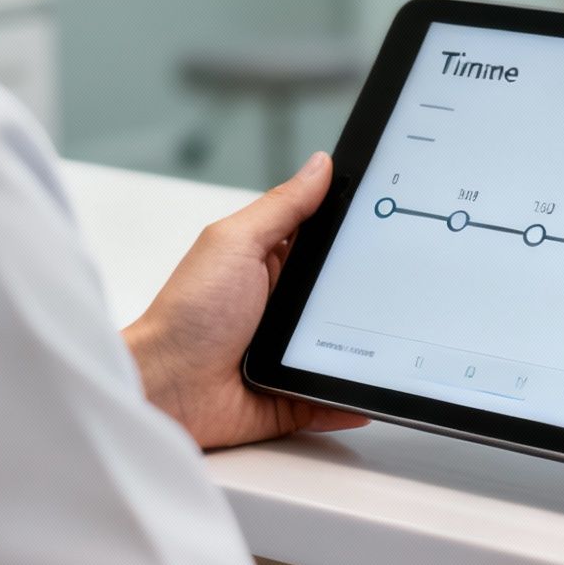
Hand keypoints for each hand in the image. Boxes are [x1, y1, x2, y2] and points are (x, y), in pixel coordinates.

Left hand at [125, 152, 368, 449]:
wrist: (165, 388)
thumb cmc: (187, 313)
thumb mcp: (236, 243)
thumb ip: (282, 206)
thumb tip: (320, 165)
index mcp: (272, 264)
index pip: (327, 241)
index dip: (357, 232)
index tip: (392, 221)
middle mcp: (284, 307)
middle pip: (345, 295)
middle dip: (369, 294)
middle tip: (398, 287)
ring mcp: (290, 352)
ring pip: (348, 347)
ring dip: (367, 348)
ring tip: (395, 341)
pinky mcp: (292, 394)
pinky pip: (333, 396)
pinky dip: (351, 398)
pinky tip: (369, 395)